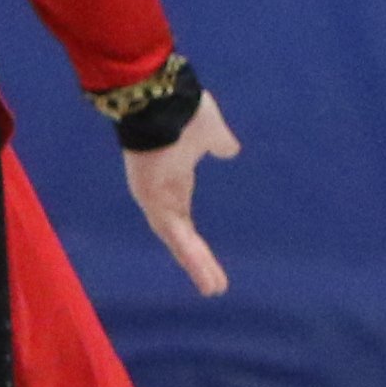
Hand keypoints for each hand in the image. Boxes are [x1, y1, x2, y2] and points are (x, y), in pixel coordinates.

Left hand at [122, 90, 243, 298]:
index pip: (183, 216)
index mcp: (173, 178)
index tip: (207, 255)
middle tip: (215, 284)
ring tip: (215, 288)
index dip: (193, 237)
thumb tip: (230, 150)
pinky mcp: (155, 203)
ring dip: (196, 264)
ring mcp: (155, 199)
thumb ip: (219, 143)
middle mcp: (160, 193)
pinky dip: (191, 257)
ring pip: (178, 241)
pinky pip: (176, 237)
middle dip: (197, 259)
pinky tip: (207, 276)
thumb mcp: (211, 131)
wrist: (161, 98)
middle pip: (180, 235)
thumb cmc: (183, 111)